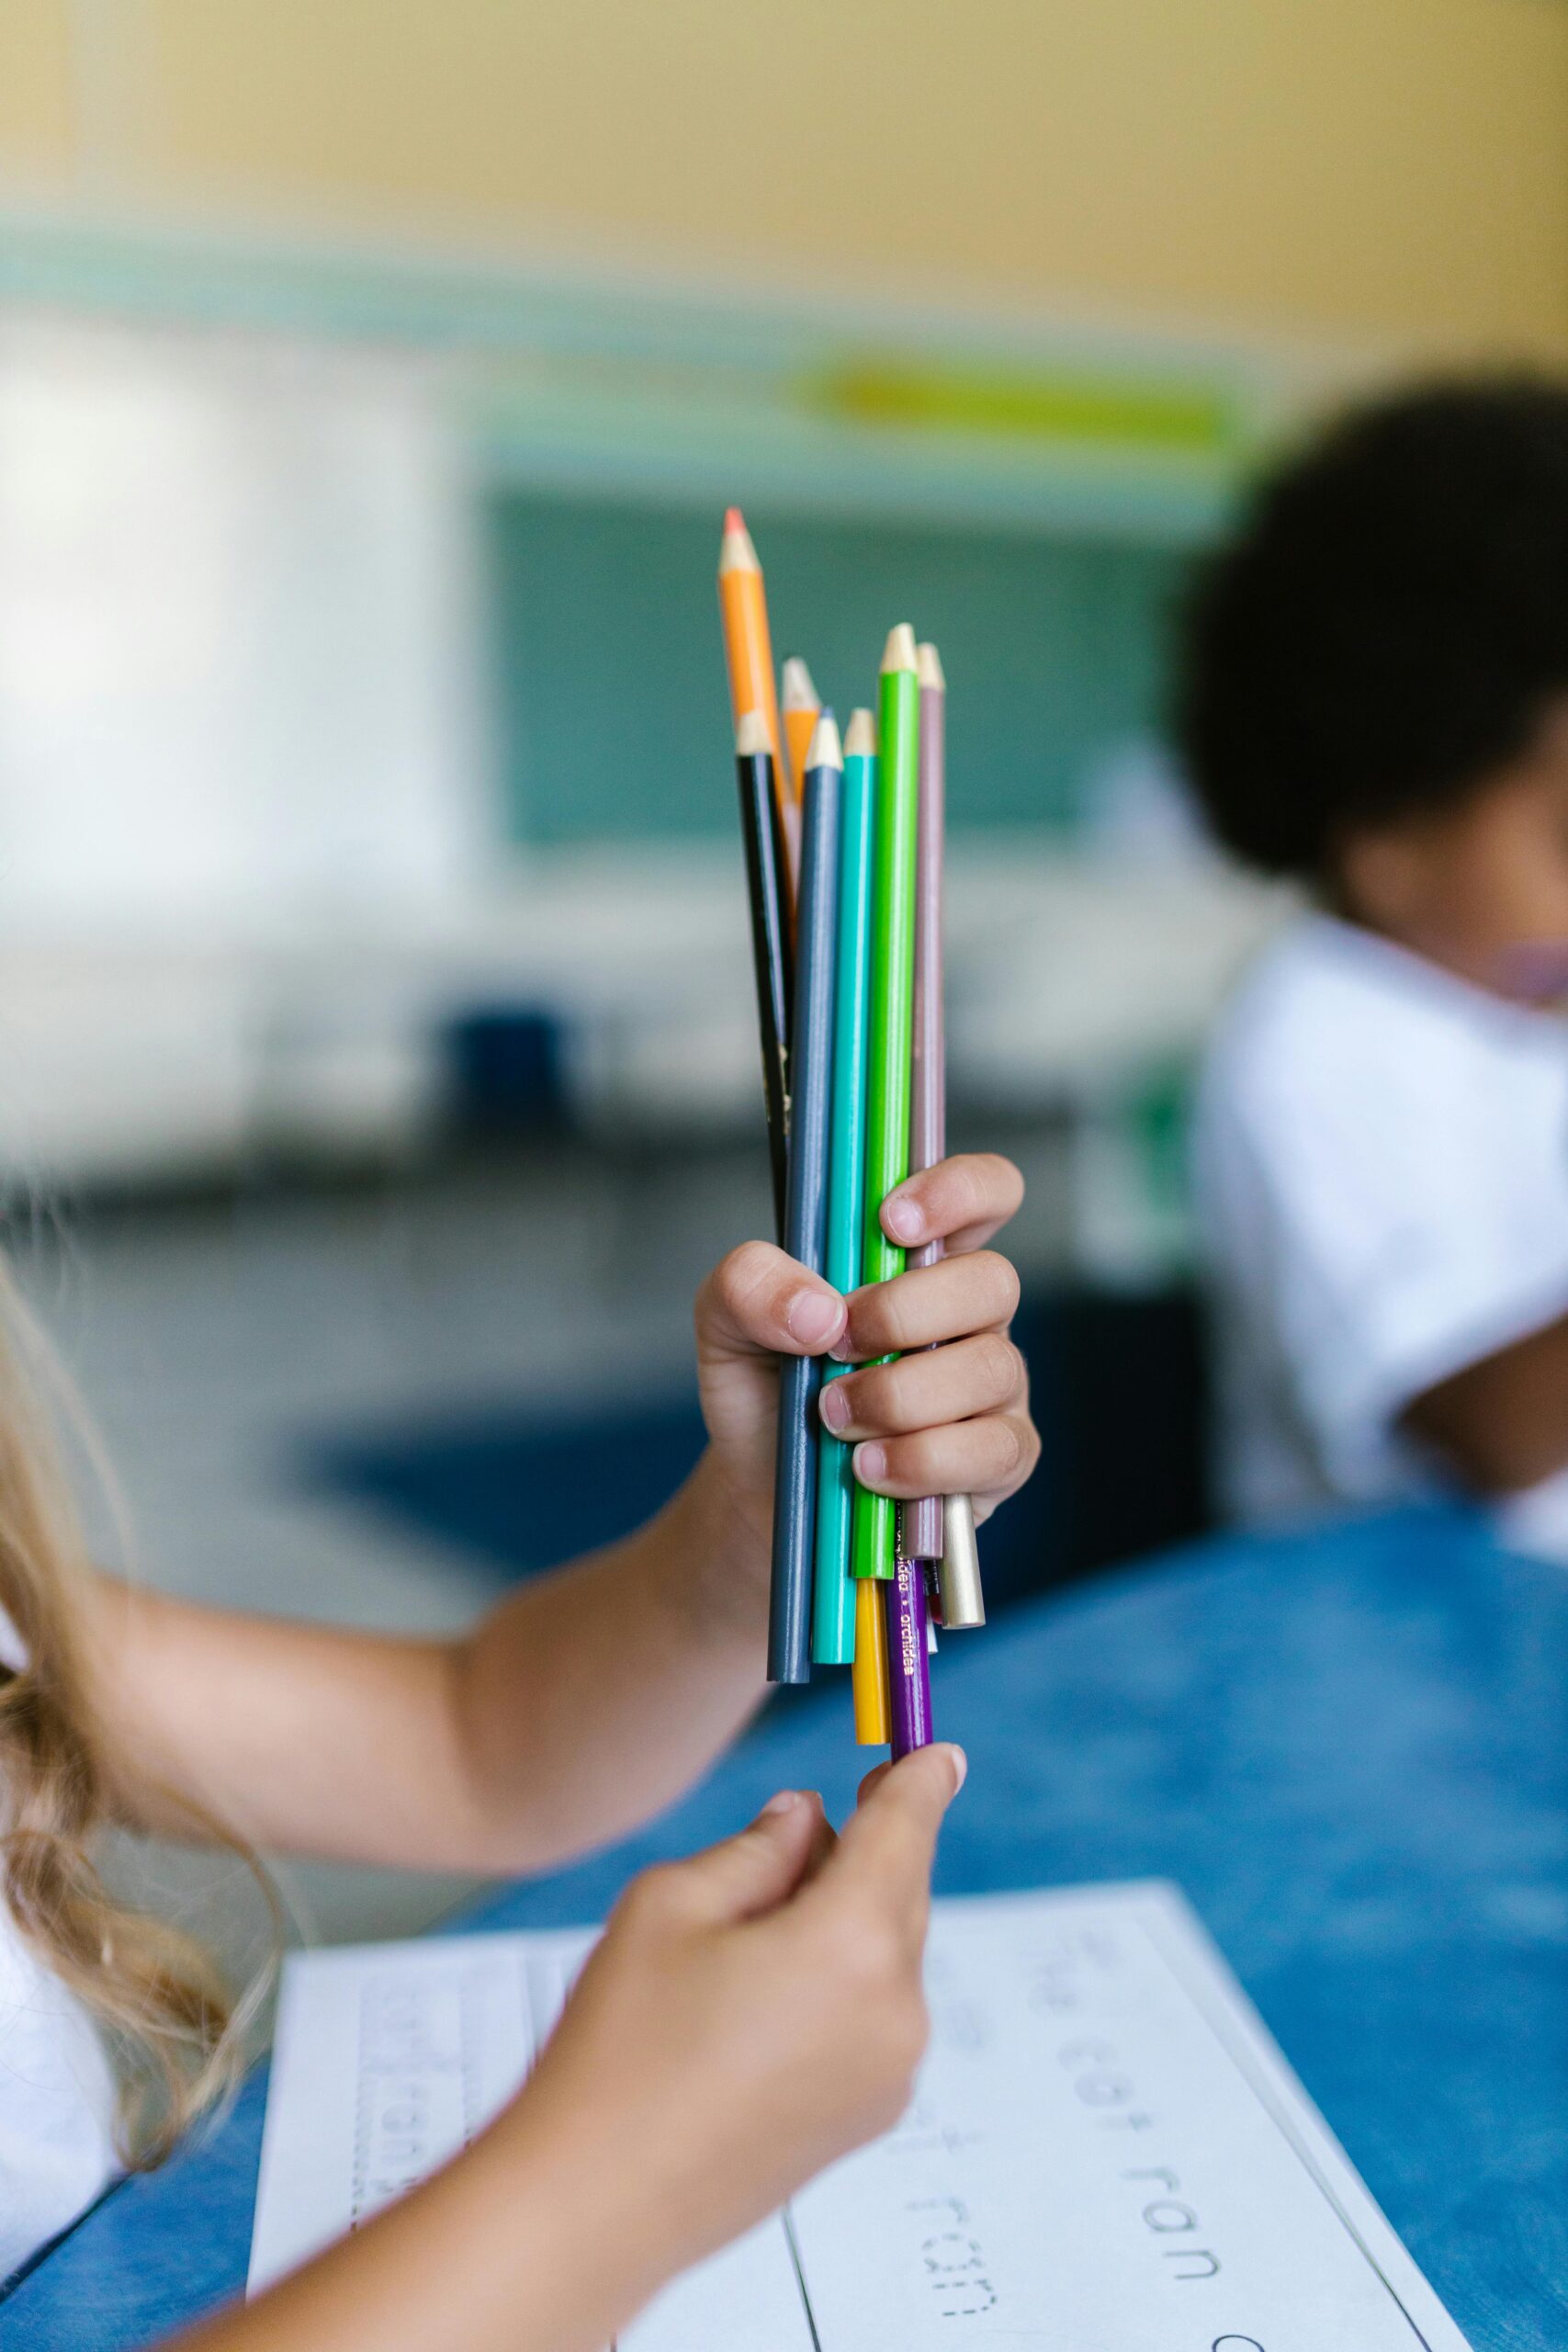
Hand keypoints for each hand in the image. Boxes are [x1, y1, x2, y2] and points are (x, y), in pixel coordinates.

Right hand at [500, 1744, 964, 2318]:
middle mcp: (894, 2012)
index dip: (918, 1779)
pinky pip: (873, 2015)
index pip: (906, 1830)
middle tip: (794, 1835)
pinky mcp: (867, 2117)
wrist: (595, 2205)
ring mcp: (888, 2075)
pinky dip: (839, 1983)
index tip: (936, 1752)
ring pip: (886, 1956)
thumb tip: (806, 1820)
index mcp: (854, 1945)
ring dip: (841, 1923)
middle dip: (858, 1853)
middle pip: (900, 1892)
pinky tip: (753, 2003)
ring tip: (739, 1944)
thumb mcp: (671, 1904)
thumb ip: (757, 1848)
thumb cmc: (621, 2047)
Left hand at [692, 1153, 1037, 1553]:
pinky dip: (922, 1459)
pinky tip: (869, 1468)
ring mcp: (995, 1386)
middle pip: (993, 1280)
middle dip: (903, 1314)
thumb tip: (820, 1311)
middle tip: (833, 1349)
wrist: (763, 1487)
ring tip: (832, 1419)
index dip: (957, 1191)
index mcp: (921, 1256)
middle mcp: (971, 1314)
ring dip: (898, 1396)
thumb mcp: (726, 1321)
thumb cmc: (767, 1387)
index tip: (890, 1223)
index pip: (985, 1191)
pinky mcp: (1000, 1459)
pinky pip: (994, 1450)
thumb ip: (749, 1284)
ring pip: (990, 1367)